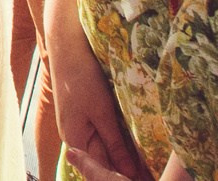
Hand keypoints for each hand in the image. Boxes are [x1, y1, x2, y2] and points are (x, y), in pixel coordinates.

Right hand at [51, 39, 144, 179]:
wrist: (66, 49)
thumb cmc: (83, 79)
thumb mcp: (103, 113)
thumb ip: (115, 144)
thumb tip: (128, 172)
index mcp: (75, 140)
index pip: (102, 169)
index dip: (124, 175)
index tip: (146, 178)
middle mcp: (74, 137)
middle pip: (102, 160)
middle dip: (125, 167)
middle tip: (150, 173)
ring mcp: (78, 126)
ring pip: (103, 148)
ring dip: (123, 155)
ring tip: (147, 163)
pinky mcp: (83, 116)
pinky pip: (101, 136)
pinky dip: (117, 141)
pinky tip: (133, 144)